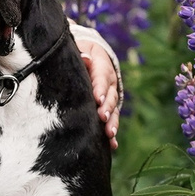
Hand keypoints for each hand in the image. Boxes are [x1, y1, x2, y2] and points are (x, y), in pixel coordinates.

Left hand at [70, 22, 121, 148]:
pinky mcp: (108, 107)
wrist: (91, 55)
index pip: (102, 77)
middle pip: (110, 96)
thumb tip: (86, 58)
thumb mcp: (80, 49)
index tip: (97, 98)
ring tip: (110, 133)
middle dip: (107, 107)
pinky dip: (112, 132)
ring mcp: (110, 96)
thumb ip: (82, 55)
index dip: (100, 88)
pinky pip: (111, 120)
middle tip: (102, 117)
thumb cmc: (80, 53)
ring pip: (114, 110)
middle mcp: (109, 83)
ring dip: (112, 122)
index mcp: (102, 66)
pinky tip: (112, 145)